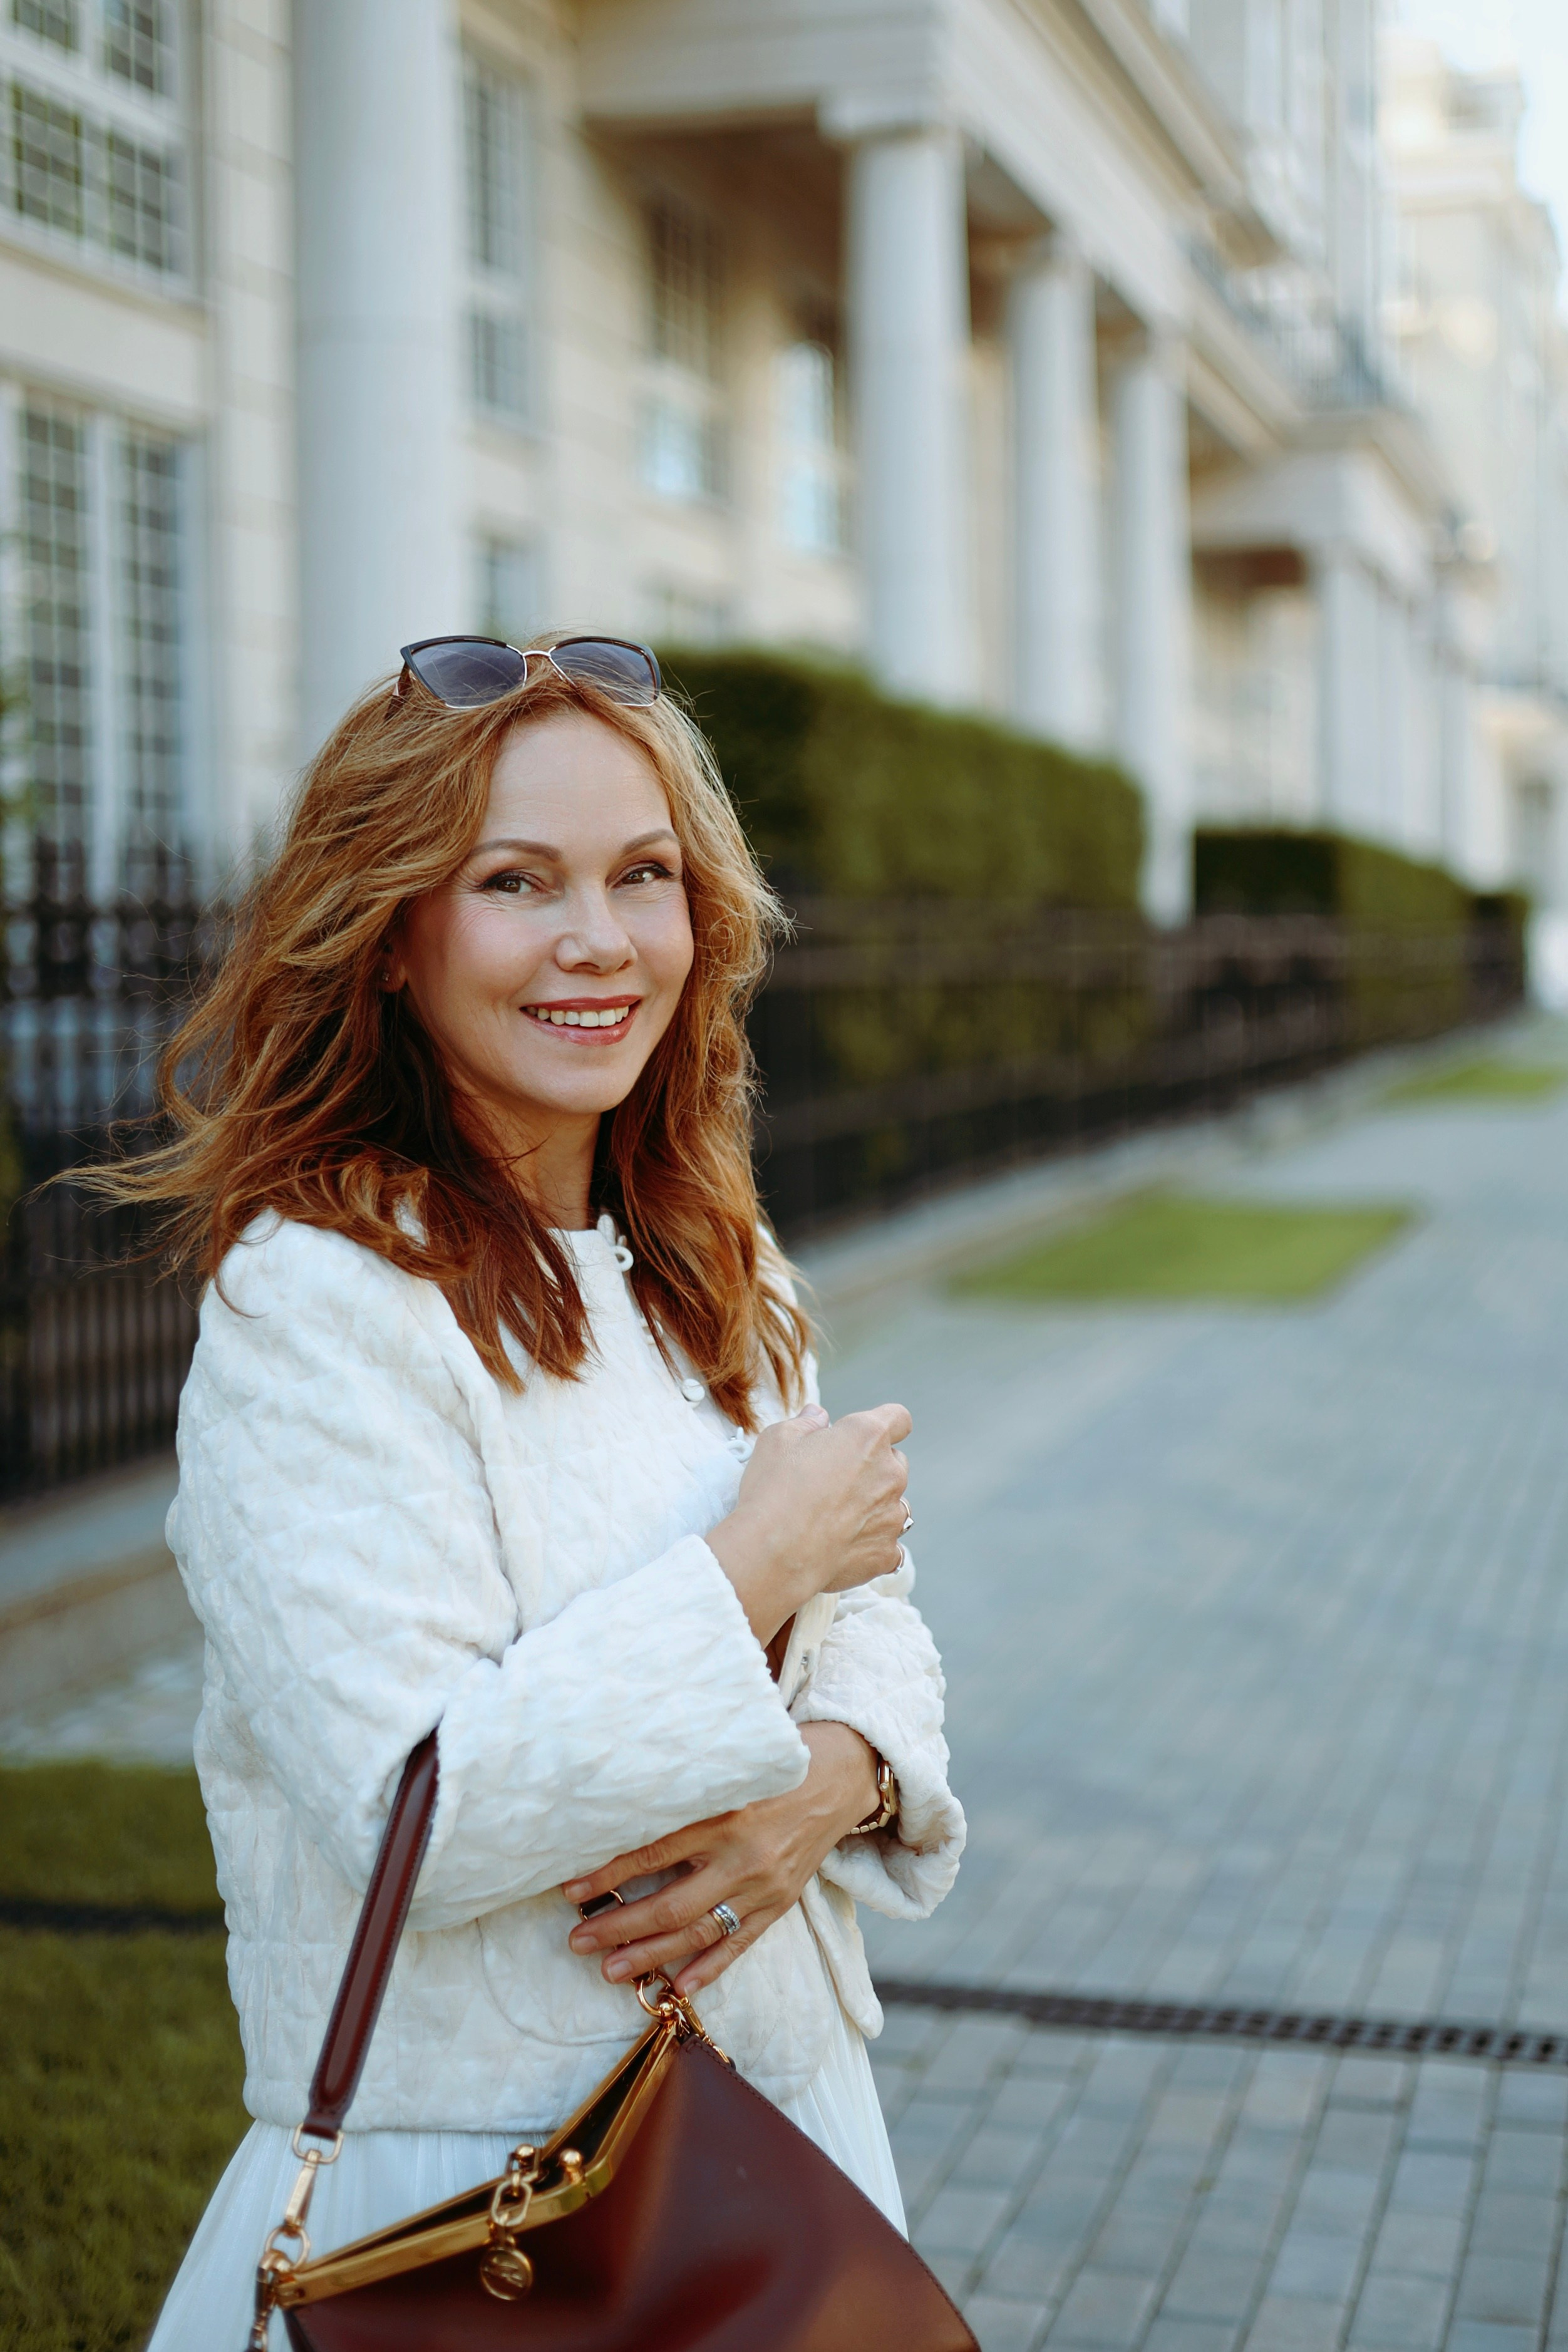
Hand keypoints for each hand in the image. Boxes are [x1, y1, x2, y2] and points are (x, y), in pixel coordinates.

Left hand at [562, 1723, 879, 1997]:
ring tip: (611, 1971)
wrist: (841, 1775)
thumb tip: (621, 1814)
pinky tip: (678, 1986)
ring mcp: (763, 1886)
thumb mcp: (728, 1769)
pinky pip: (739, 1943)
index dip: (608, 1872)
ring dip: (651, 1955)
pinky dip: (708, 1968)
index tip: (569, 1888)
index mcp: (723, 1815)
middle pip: (671, 1904)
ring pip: (698, 1931)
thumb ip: (684, 1793)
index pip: (653, 1853)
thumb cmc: (775, 1763)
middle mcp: (742, 1856)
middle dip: (619, 1927)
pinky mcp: (781, 1903)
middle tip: (578, 1941)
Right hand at [706, 1401, 911, 1646]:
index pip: (898, 1419)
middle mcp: (889, 1474)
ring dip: (873, 1507)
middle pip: (895, 1463)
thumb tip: (818, 1417)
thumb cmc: (773, 1493)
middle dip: (871, 1468)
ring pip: (893, 1504)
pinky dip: (870, 1545)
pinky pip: (887, 1545)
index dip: (882, 1425)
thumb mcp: (777, 1440)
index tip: (863, 1436)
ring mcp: (892, 1516)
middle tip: (834, 1481)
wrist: (772, 1557)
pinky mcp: (887, 1553)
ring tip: (835, 1518)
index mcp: (867, 1437)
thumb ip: (805, 1423)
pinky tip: (840, 1547)